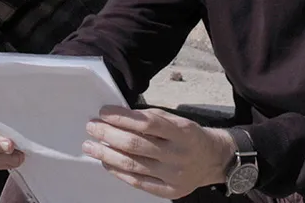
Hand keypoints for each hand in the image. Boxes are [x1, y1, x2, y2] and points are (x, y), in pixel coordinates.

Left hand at [82, 106, 235, 199]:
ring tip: (90, 146)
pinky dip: (118, 171)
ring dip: (106, 154)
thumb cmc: (189, 136)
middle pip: (136, 145)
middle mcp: (178, 155)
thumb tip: (119, 117)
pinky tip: (106, 161)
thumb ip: (150, 118)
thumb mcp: (176, 120)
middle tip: (92, 127)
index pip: (147, 123)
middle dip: (108, 134)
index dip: (122, 117)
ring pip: (133, 165)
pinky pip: (137, 181)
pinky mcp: (168, 191)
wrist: (213, 160)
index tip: (104, 112)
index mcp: (182, 132)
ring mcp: (173, 176)